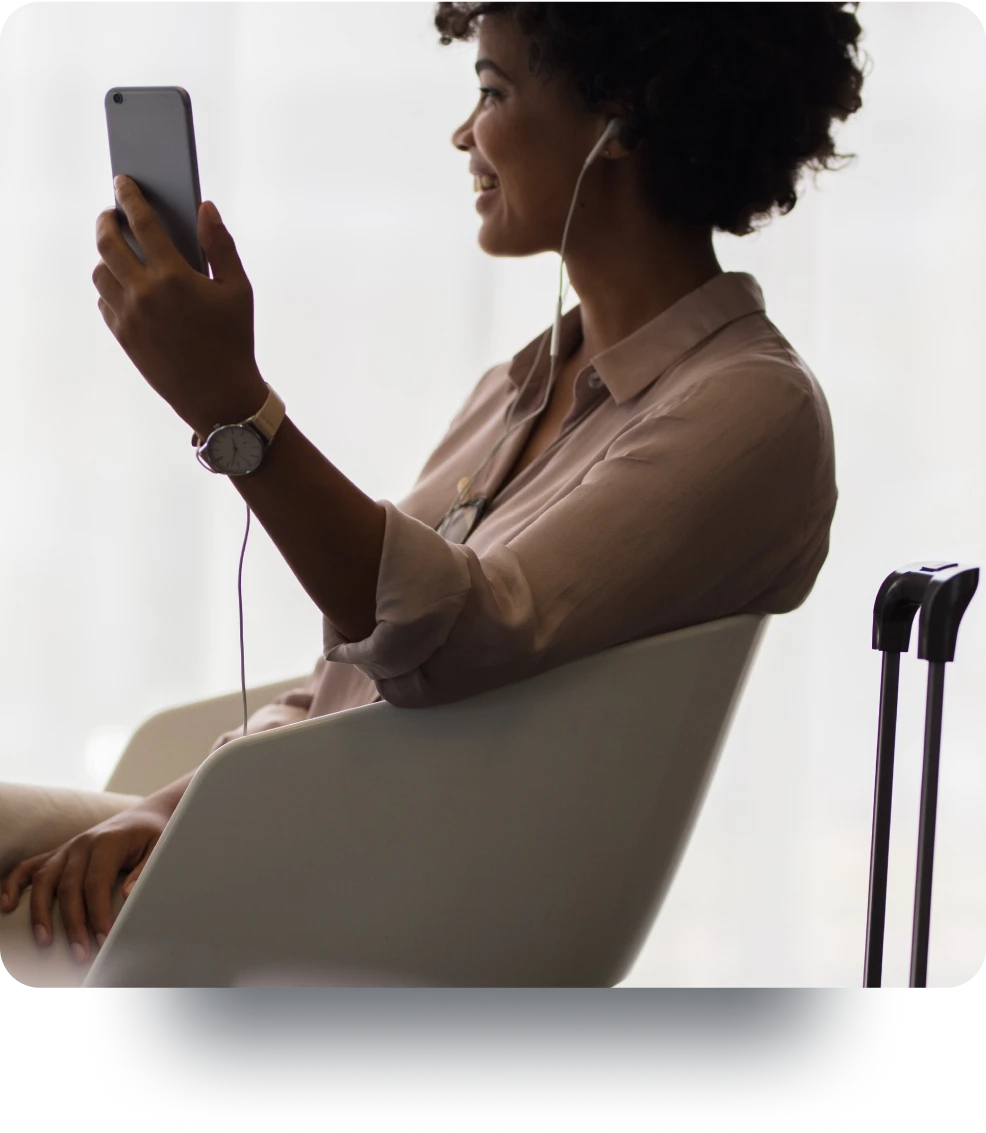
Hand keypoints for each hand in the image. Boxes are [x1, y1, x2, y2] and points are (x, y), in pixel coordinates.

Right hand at [0, 803, 170, 963]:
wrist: (145, 815)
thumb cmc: (154, 835)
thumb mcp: (160, 847)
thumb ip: (144, 870)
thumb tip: (127, 895)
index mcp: (108, 841)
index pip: (96, 882)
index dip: (98, 913)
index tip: (104, 938)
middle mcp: (83, 844)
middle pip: (69, 887)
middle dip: (74, 923)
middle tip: (81, 953)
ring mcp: (68, 848)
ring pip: (45, 880)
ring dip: (41, 912)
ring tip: (44, 941)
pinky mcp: (59, 853)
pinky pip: (30, 867)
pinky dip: (14, 884)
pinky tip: (7, 905)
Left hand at [92, 175, 267, 435]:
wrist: (219, 397)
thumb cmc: (235, 341)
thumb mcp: (239, 290)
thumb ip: (221, 245)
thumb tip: (205, 207)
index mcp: (174, 277)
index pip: (141, 222)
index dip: (129, 196)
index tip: (123, 182)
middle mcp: (144, 293)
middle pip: (107, 242)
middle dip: (106, 221)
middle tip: (112, 214)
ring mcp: (128, 316)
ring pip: (100, 271)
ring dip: (106, 254)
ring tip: (119, 249)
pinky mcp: (122, 336)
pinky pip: (104, 299)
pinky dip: (110, 285)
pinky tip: (124, 282)